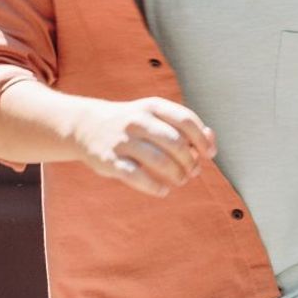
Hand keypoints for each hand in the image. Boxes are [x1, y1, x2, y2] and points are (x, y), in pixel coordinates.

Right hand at [69, 97, 216, 196]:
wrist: (85, 125)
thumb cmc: (131, 124)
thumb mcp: (155, 116)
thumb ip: (184, 126)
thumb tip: (211, 143)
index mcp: (152, 106)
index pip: (186, 120)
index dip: (202, 140)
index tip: (209, 154)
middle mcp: (137, 120)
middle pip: (176, 143)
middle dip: (190, 161)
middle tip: (193, 172)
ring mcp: (122, 140)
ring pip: (159, 161)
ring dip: (177, 175)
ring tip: (180, 180)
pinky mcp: (110, 160)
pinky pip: (137, 177)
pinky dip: (155, 187)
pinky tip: (163, 190)